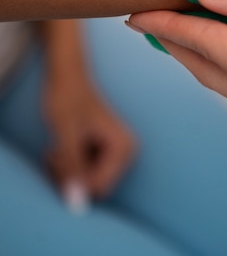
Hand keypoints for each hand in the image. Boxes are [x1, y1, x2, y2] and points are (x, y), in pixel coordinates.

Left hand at [43, 72, 136, 198]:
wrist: (66, 76)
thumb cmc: (68, 98)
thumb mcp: (66, 134)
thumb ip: (73, 167)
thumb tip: (76, 200)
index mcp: (123, 146)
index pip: (99, 186)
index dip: (74, 180)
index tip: (58, 160)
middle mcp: (125, 152)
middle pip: (94, 186)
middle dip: (70, 176)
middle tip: (53, 155)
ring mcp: (114, 153)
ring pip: (86, 182)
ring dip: (66, 171)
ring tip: (54, 151)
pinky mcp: (103, 153)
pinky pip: (85, 173)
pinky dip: (68, 166)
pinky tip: (60, 150)